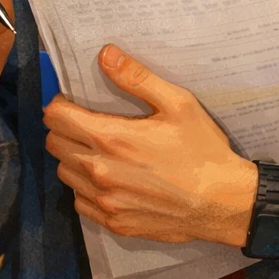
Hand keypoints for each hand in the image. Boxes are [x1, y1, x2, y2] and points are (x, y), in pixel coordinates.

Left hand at [43, 46, 257, 246]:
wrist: (223, 203)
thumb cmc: (202, 150)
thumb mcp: (178, 104)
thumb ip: (137, 78)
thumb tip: (105, 54)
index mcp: (111, 139)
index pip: (56, 118)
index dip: (60, 104)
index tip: (73, 101)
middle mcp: (99, 172)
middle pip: (55, 144)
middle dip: (64, 128)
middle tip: (87, 122)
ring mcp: (104, 202)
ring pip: (64, 173)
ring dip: (73, 157)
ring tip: (97, 149)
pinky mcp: (113, 223)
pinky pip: (80, 202)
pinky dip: (85, 187)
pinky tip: (108, 178)